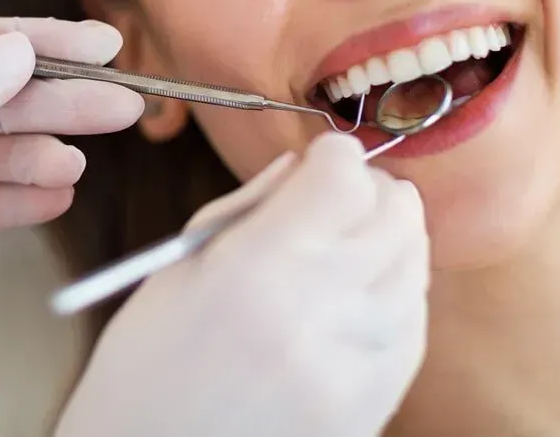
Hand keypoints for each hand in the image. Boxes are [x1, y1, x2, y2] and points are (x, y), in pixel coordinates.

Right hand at [55, 133, 429, 436]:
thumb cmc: (144, 367)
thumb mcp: (175, 268)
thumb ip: (245, 209)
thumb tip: (300, 169)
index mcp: (257, 267)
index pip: (344, 177)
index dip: (332, 155)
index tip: (318, 159)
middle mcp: (320, 310)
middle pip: (394, 213)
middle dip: (368, 189)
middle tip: (335, 195)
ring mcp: (358, 363)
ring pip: (415, 265)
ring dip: (386, 239)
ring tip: (345, 246)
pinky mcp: (376, 404)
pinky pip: (414, 324)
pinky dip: (396, 294)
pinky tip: (357, 295)